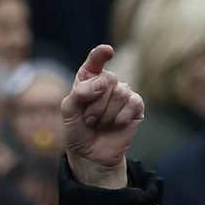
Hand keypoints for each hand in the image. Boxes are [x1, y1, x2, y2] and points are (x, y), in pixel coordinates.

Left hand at [61, 45, 141, 188]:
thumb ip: (80, 92)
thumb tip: (102, 82)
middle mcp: (106, 82)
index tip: (107, 51)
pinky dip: (121, 117)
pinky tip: (115, 125)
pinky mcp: (136, 106)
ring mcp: (123, 93)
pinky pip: (134, 103)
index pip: (95, 61)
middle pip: (108, 79)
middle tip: (88, 118)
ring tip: (98, 123)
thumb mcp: (68, 110)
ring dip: (105, 113)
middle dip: (95, 103)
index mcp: (87, 78)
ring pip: (120, 93)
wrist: (90, 153)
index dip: (100, 55)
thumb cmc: (77, 128)